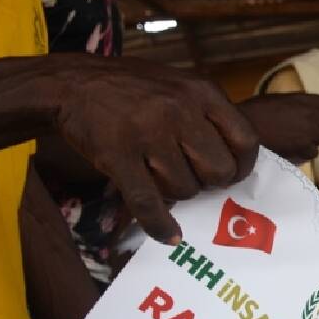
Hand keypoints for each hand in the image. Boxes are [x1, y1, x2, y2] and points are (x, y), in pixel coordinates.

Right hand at [52, 56, 258, 244]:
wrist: (72, 82)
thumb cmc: (135, 90)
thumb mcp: (181, 87)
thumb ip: (209, 116)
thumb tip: (235, 162)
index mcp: (203, 92)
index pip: (246, 142)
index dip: (242, 167)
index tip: (231, 175)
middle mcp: (180, 110)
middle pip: (219, 171)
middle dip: (209, 183)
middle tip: (193, 178)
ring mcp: (148, 132)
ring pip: (185, 188)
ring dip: (176, 193)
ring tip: (161, 177)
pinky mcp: (117, 155)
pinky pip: (148, 202)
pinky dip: (161, 225)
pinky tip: (170, 236)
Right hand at [238, 93, 318, 164]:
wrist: (242, 131)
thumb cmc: (253, 112)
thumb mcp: (274, 99)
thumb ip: (292, 104)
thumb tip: (297, 109)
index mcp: (303, 100)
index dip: (316, 110)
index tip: (308, 115)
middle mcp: (311, 115)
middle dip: (316, 126)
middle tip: (302, 130)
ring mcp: (309, 133)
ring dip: (311, 140)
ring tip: (296, 142)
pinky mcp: (304, 149)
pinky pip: (313, 153)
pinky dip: (305, 153)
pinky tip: (293, 151)